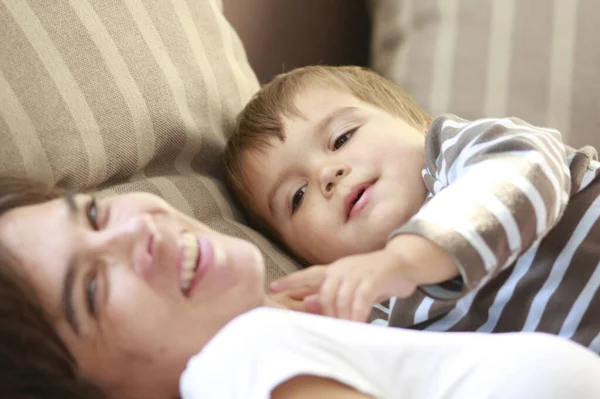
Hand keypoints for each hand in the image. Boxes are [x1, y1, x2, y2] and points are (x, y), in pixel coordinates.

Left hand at [270, 248, 416, 321]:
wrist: (403, 262)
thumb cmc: (374, 278)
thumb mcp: (350, 286)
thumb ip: (330, 295)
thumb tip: (306, 304)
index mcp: (334, 270)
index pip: (308, 275)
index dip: (290, 281)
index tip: (272, 287)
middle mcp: (342, 268)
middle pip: (324, 294)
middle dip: (326, 315)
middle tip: (332, 331)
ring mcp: (357, 272)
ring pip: (341, 299)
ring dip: (342, 318)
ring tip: (346, 331)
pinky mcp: (372, 278)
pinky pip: (359, 300)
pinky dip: (357, 314)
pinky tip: (359, 325)